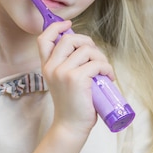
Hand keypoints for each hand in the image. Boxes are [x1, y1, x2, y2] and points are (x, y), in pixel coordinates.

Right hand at [37, 20, 113, 134]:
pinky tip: (108, 77)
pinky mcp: (76, 79)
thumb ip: (67, 65)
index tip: (68, 25)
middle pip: (69, 39)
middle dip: (87, 42)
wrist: (70, 126)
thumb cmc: (72, 104)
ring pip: (87, 50)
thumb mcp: (63, 81)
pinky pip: (96, 64)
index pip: (44, 39)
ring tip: (104, 71)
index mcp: (46, 66)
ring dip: (100, 58)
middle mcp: (52, 67)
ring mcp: (63, 72)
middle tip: (95, 55)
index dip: (56, 27)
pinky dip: (106, 68)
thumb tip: (85, 48)